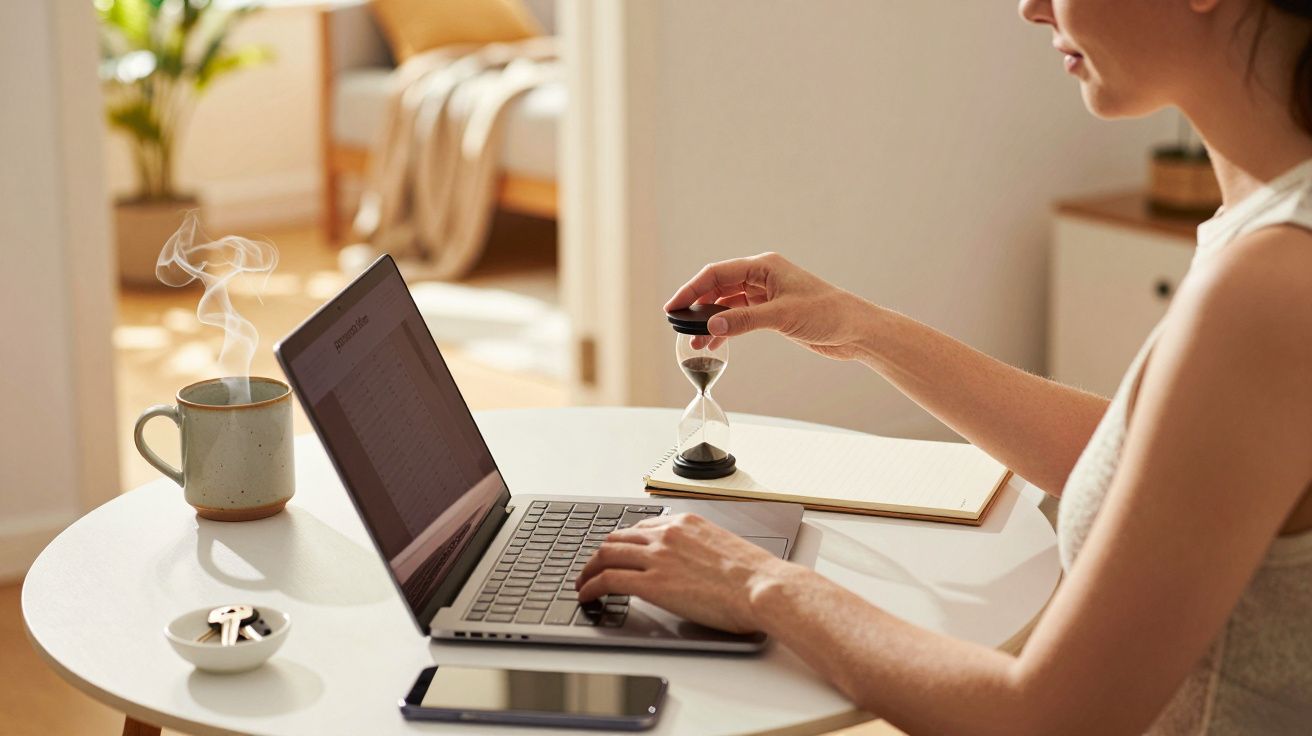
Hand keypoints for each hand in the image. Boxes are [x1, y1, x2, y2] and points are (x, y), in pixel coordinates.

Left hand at [573, 512, 798, 633]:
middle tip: (592, 568)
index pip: (642, 526)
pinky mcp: (652, 583)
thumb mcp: (724, 548)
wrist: (763, 587)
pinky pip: (608, 580)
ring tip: (583, 584)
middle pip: (618, 538)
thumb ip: (700, 549)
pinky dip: (591, 587)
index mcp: (686, 522)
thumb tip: (693, 565)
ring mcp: (657, 556)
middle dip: (601, 554)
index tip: (619, 552)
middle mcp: (667, 533)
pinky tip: (587, 595)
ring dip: (589, 570)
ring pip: (606, 555)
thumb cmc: (755, 575)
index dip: (625, 542)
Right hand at [664, 252, 875, 359]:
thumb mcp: (782, 316)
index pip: (717, 273)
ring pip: (727, 305)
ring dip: (710, 321)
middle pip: (718, 287)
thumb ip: (744, 320)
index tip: (673, 306)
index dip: (692, 289)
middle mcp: (762, 277)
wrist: (854, 330)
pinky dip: (725, 329)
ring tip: (693, 342)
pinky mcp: (771, 313)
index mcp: (764, 267)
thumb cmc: (827, 313)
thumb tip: (712, 327)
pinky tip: (714, 344)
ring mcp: (766, 295)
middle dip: (697, 306)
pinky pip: (739, 318)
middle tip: (678, 325)